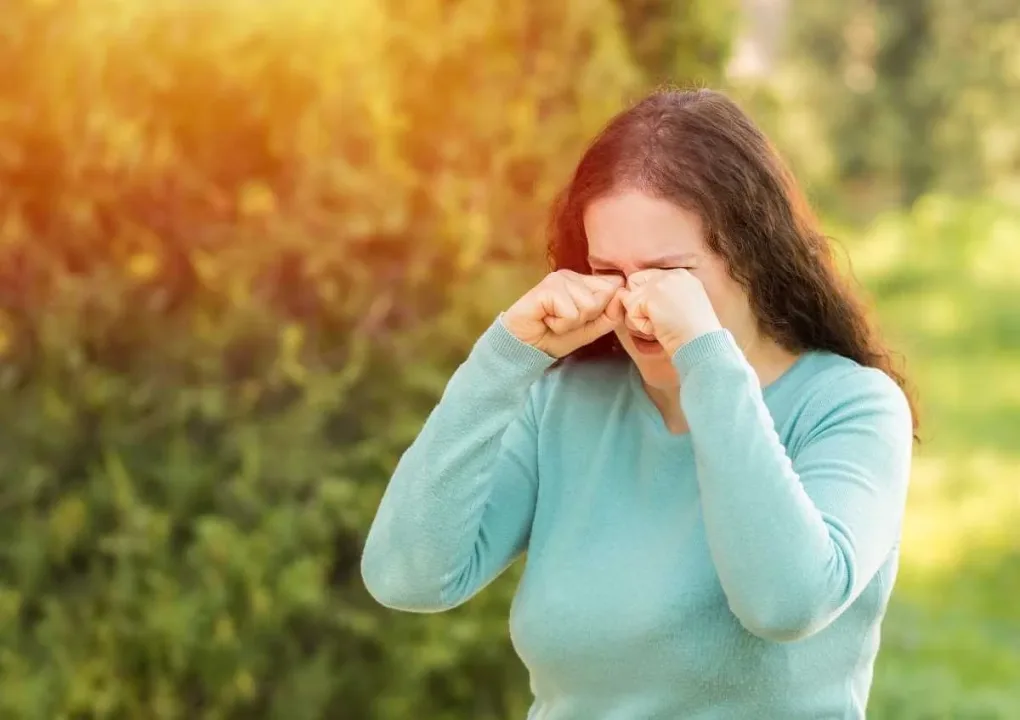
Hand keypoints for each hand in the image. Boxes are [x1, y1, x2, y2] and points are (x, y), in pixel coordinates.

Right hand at [503, 270, 624, 357]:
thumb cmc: (554, 336)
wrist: (524, 348)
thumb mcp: (590, 330)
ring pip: (588, 304)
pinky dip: (560, 324)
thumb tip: (623, 295)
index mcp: (584, 282)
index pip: (614, 286)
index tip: (582, 320)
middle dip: (588, 317)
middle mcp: (572, 276)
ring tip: (554, 321)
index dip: (604, 310)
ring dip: (571, 323)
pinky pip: (570, 311)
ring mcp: (558, 279)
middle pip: (604, 295)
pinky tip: (546, 320)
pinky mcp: (546, 288)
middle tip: (565, 322)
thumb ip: (610, 315)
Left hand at [618, 269, 721, 355]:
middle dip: (638, 303)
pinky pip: (630, 310)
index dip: (647, 298)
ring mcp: (660, 283)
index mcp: (681, 275)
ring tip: (660, 325)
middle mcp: (670, 274)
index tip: (662, 314)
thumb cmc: (694, 335)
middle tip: (657, 320)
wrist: (702, 344)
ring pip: (629, 297)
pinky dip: (640, 324)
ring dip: (639, 316)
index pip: (648, 277)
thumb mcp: (683, 306)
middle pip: (634, 281)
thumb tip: (626, 294)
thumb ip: (662, 296)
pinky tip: (657, 329)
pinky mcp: (651, 296)